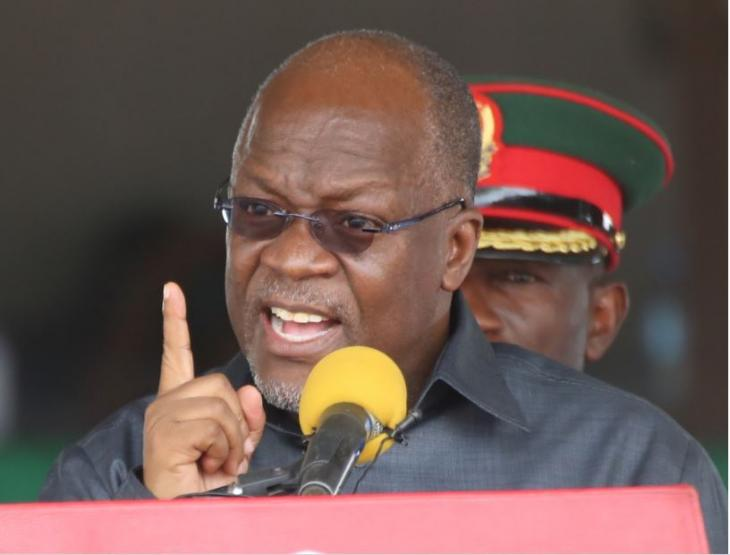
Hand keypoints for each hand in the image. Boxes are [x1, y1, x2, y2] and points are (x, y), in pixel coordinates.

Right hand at [142, 282, 265, 498]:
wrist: (185, 514)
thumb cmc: (207, 481)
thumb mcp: (237, 443)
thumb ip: (246, 415)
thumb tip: (249, 392)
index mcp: (178, 401)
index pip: (177, 354)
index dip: (175, 320)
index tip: (171, 289)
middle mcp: (164, 403)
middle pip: (221, 383)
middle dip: (237, 420)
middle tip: (227, 451)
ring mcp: (162, 416)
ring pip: (222, 405)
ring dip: (233, 440)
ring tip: (218, 461)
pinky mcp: (165, 432)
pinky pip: (216, 426)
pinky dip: (225, 450)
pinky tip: (209, 465)